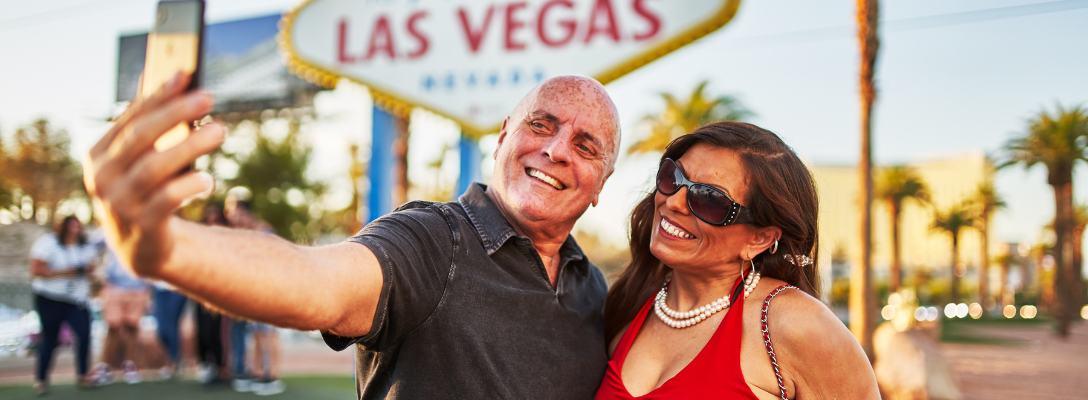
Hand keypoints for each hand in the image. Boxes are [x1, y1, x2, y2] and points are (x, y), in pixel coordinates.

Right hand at [83, 72, 223, 277]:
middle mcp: (102, 177)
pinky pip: (167, 200)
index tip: (185, 73)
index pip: (130, 117)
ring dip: (190, 146)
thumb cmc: (144, 188)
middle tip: (208, 97)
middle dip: (175, 113)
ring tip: (220, 130)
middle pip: (141, 138)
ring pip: (155, 168)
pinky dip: (189, 186)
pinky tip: (209, 179)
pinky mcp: (142, 225)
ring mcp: (119, 203)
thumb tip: (152, 72)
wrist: (141, 245)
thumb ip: (143, 119)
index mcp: (99, 153)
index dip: (157, 94)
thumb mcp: (138, 156)